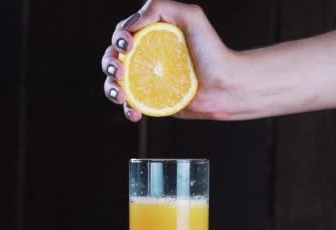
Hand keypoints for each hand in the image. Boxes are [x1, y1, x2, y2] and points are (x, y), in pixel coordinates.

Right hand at [101, 0, 236, 121]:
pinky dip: (127, 110)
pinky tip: (134, 112)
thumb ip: (162, 6)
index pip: (123, 34)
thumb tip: (134, 22)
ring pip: (116, 83)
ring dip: (111, 89)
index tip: (128, 45)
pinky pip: (132, 106)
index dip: (119, 39)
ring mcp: (149, 79)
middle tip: (120, 71)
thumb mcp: (191, 17)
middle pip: (113, 58)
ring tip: (121, 95)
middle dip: (109, 64)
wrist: (226, 85)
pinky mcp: (154, 100)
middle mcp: (147, 56)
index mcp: (152, 35)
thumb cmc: (213, 52)